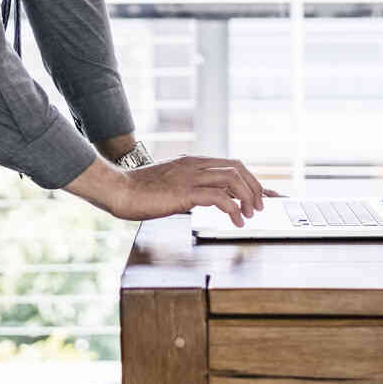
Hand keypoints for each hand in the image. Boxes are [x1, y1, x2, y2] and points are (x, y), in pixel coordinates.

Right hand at [68, 153, 270, 225]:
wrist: (118, 189)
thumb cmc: (139, 190)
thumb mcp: (170, 184)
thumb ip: (189, 186)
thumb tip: (206, 198)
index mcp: (192, 161)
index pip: (231, 164)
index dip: (251, 178)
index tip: (264, 194)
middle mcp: (195, 165)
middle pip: (238, 167)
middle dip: (254, 187)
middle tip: (258, 207)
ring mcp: (190, 176)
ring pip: (233, 178)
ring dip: (248, 197)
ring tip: (250, 215)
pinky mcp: (185, 192)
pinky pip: (220, 197)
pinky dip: (234, 209)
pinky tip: (236, 221)